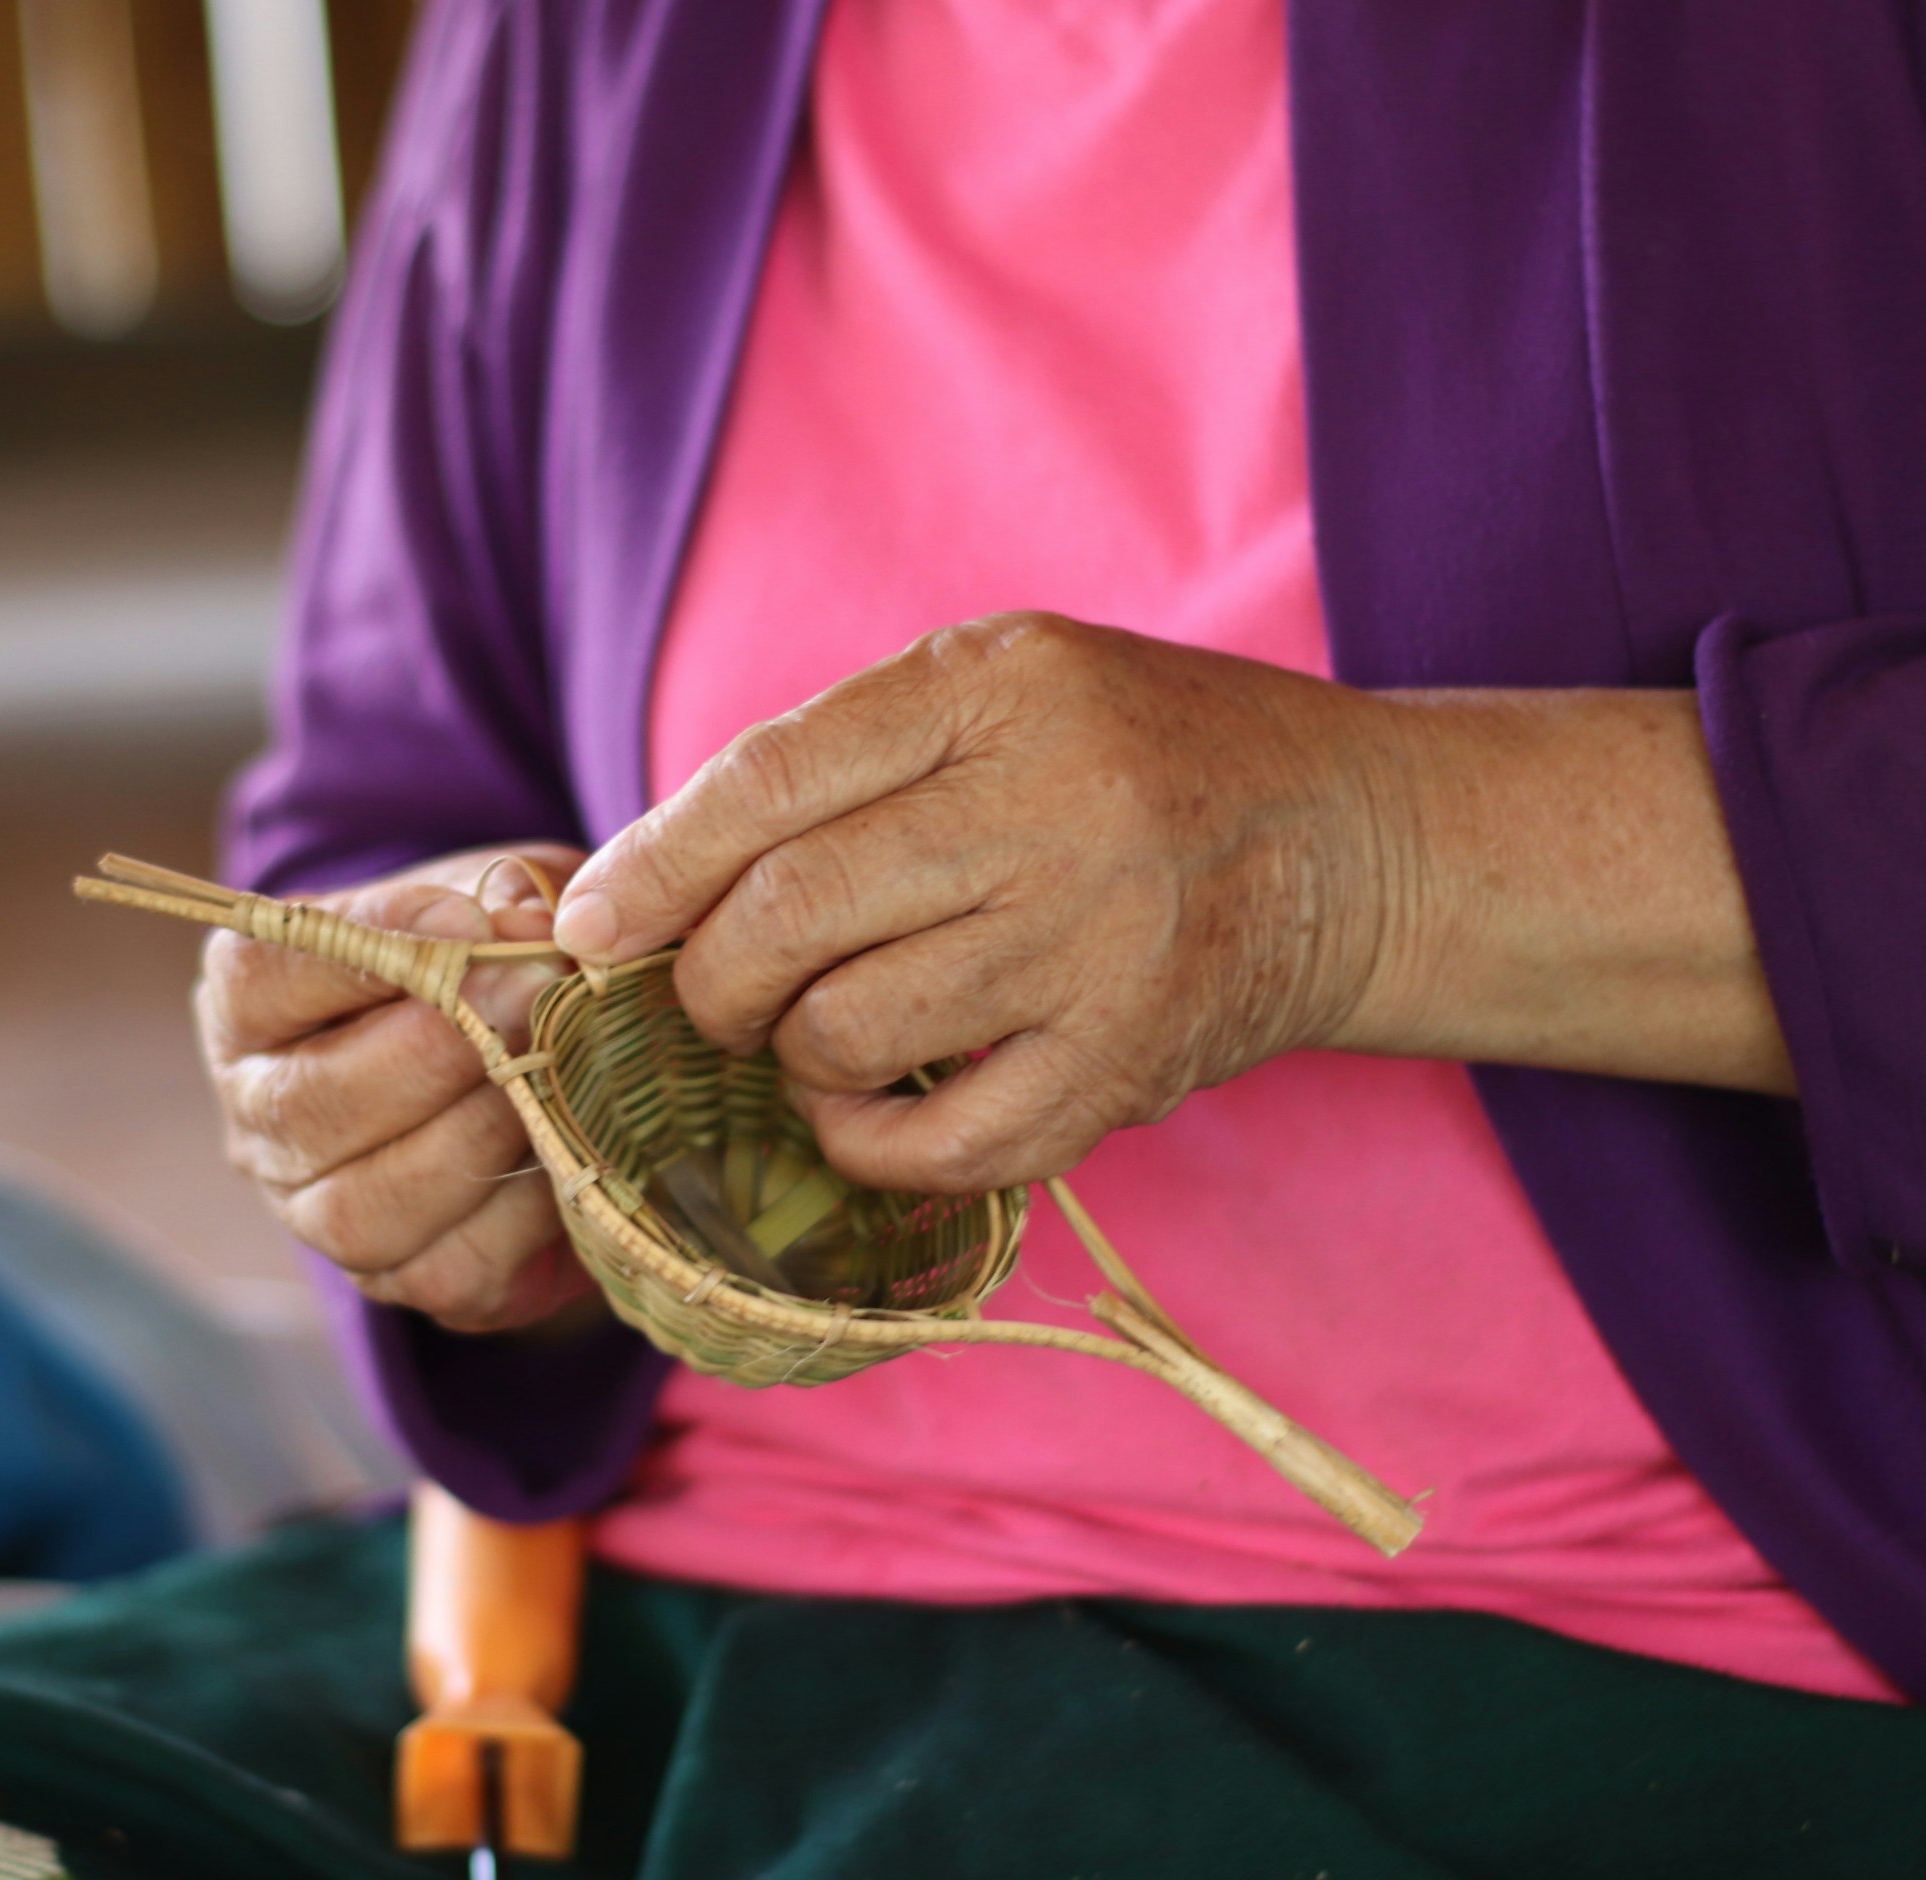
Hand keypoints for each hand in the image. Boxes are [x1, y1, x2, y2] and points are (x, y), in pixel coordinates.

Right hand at [198, 844, 598, 1330]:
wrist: (523, 1057)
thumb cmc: (482, 961)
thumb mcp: (489, 898)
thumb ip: (498, 895)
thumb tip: (524, 922)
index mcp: (247, 1004)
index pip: (260, 974)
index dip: (365, 947)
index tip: (468, 921)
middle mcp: (257, 1114)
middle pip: (310, 1102)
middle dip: (435, 1049)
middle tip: (533, 999)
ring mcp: (312, 1211)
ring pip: (362, 1206)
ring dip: (472, 1135)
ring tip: (551, 1075)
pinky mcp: (394, 1279)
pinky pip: (443, 1269)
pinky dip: (515, 1216)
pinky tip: (563, 1152)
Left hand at [550, 613, 1404, 1194]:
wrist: (1341, 840)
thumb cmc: (1121, 760)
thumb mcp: (992, 694)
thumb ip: (831, 763)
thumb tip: (629, 889)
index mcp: (1000, 689)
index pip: (769, 781)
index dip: (650, 866)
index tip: (584, 925)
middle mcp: (1053, 808)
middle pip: (789, 918)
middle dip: (707, 977)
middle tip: (712, 992)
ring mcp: (1096, 946)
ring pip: (845, 1035)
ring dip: (789, 1054)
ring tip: (816, 1031)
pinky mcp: (1126, 1065)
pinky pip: (937, 1144)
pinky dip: (863, 1142)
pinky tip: (866, 1108)